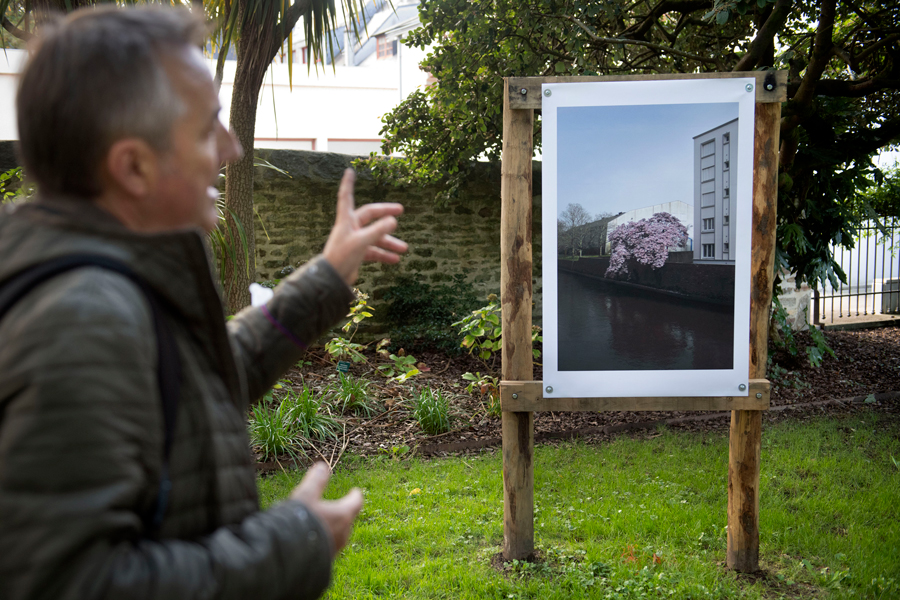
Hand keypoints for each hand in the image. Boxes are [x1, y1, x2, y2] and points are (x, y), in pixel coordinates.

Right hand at [290, 462, 362, 556]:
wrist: (290, 555)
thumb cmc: (301, 521)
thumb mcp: (305, 495)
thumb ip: (315, 480)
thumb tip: (322, 466)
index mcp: (343, 515)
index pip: (356, 502)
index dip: (356, 495)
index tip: (355, 491)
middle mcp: (344, 532)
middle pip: (349, 518)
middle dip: (345, 511)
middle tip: (339, 505)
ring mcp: (336, 548)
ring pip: (340, 533)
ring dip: (335, 525)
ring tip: (324, 521)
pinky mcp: (327, 560)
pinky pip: (330, 545)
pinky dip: (326, 538)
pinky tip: (314, 539)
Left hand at [322, 169, 407, 285]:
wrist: (332, 279)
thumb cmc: (342, 257)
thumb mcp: (362, 242)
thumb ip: (378, 231)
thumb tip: (394, 221)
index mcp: (346, 220)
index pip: (346, 196)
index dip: (348, 184)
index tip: (349, 171)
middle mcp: (350, 227)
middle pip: (370, 216)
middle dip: (385, 215)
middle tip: (401, 212)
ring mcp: (354, 240)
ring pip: (375, 237)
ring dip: (389, 242)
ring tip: (404, 248)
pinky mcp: (357, 253)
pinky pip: (373, 251)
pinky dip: (384, 254)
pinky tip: (395, 260)